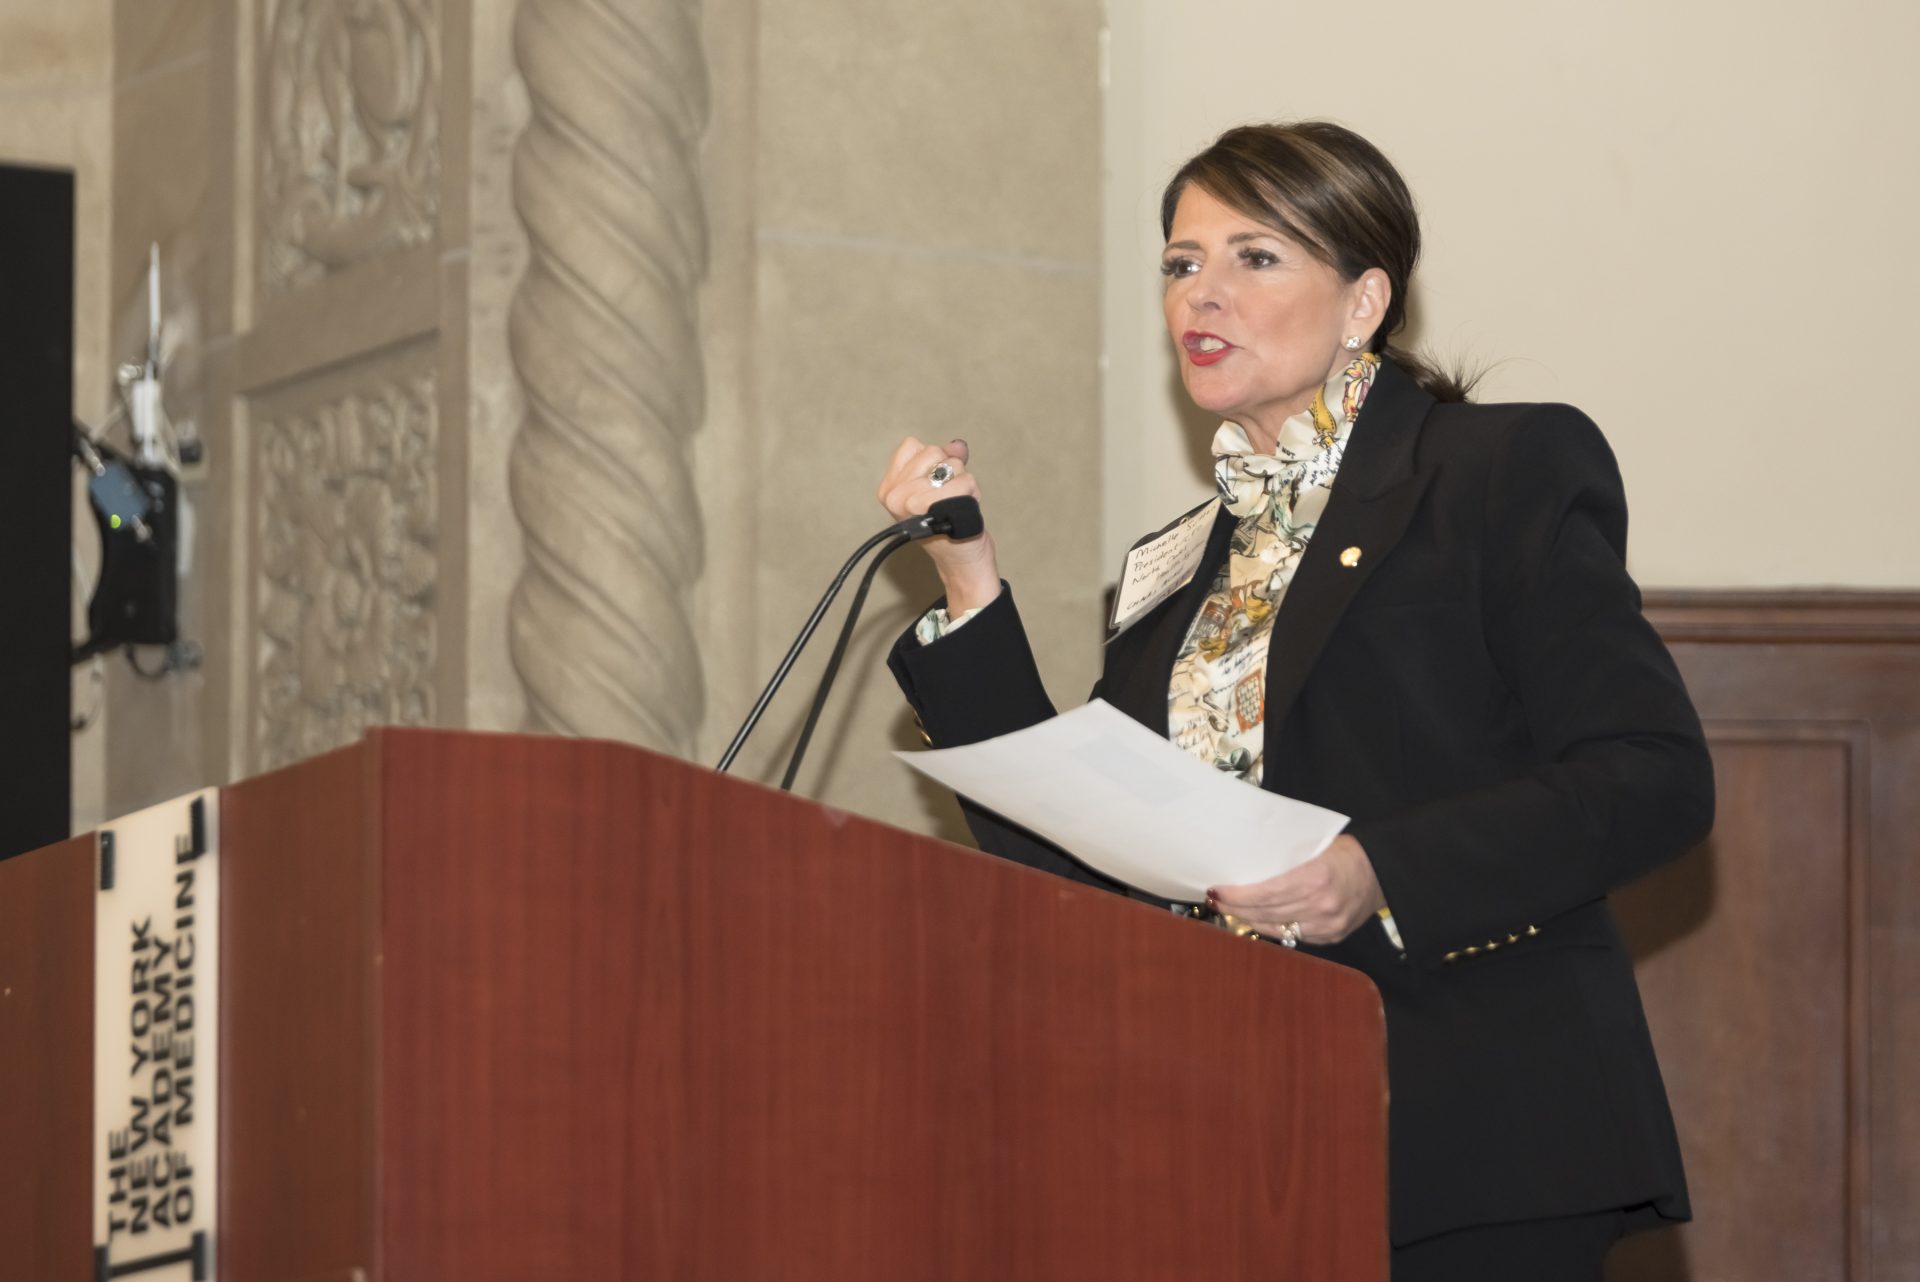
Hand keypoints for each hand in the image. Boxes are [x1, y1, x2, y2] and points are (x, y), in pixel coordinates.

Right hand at [877, 436, 1000, 612]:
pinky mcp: (935, 508)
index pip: (913, 446)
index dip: (932, 460)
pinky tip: (964, 510)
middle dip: (950, 471)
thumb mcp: (940, 486)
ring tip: (956, 505)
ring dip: (963, 483)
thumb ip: (945, 460)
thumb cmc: (947, 523)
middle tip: (948, 498)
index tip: (935, 484)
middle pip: (933, 452)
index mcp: (889, 489)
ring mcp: (912, 503)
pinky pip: (965, 480)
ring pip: (952, 465)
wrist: (960, 559)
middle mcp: (895, 496)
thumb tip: (957, 445)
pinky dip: (972, 493)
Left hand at [1207, 835, 1385, 945]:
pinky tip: (1258, 921)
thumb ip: (1284, 859)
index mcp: (1314, 877)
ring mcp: (1327, 925)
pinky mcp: (1332, 936)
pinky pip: (1293, 937)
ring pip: (1276, 928)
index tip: (1217, 891)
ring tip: (1231, 911)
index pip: (1264, 893)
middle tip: (1217, 901)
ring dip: (1250, 921)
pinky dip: (1273, 928)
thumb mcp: (1313, 847)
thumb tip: (1244, 865)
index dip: (1237, 896)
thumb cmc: (1344, 852)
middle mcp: (1321, 905)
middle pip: (1266, 913)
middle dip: (1237, 908)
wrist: (1382, 872)